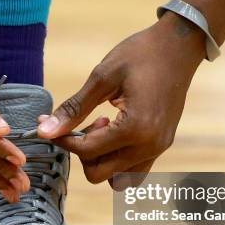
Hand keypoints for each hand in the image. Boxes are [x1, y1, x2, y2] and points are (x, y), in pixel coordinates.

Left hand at [37, 12, 205, 188]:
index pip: (87, 151)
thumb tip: (44, 131)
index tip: (50, 123)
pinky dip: (117, 159)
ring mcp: (158, 149)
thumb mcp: (102, 78)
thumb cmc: (141, 54)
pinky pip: (134, 170)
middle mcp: (150, 146)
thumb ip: (74, 109)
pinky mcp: (162, 146)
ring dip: (101, 159)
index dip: (63, 139)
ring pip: (117, 178)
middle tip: (82, 124)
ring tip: (102, 127)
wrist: (180, 46)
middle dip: (82, 152)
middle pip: (99, 173)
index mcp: (135, 128)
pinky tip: (115, 132)